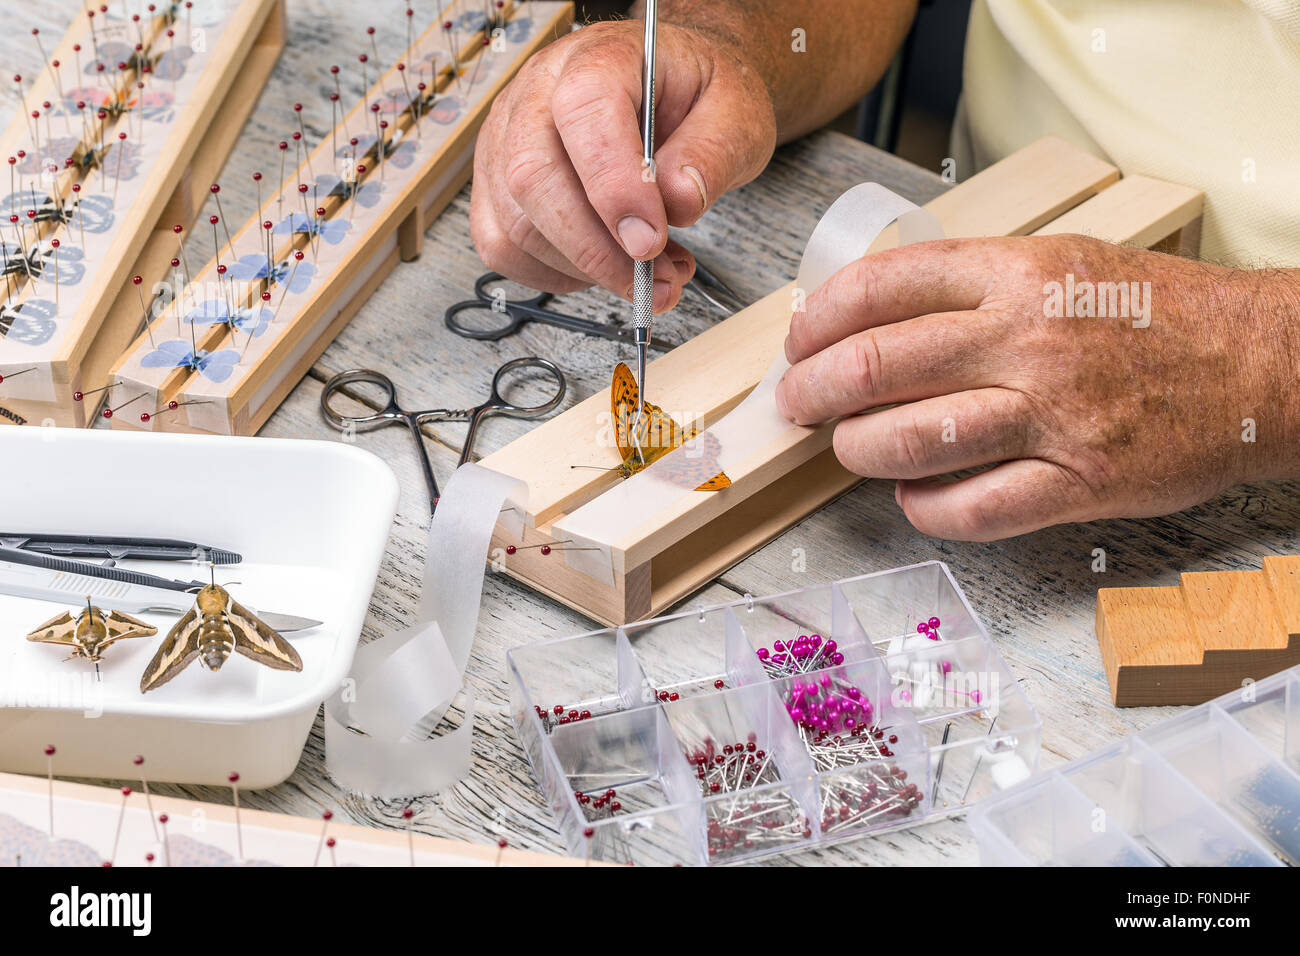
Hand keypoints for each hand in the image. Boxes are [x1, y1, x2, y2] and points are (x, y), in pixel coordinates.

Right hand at [470, 20, 775, 311]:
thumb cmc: (697, 97)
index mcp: (599, 57)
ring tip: (651, 274)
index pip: (584, 112)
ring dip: (585, 269)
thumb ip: (713, 153)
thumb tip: (678, 202)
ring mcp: (507, 138)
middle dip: (596, 248)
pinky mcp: (498, 184)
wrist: (676, 91)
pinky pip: (504, 246)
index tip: (651, 239)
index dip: (612, 185)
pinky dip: (557, 274)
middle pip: (532, 177)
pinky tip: (607, 267)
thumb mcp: (736, 113)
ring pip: (516, 223)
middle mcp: (538, 92)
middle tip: (656, 281)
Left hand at [775, 235, 1299, 539]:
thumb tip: (871, 316)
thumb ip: (972, 284)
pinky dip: (925, 509)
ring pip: (911, 441)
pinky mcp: (1078, 481)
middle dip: (814, 391)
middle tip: (798, 404)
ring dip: (858, 450)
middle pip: (876, 365)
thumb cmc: (1153, 314)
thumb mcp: (1061, 263)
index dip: (818, 321)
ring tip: (849, 448)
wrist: (1261, 363)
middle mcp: (1027, 338)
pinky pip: (971, 508)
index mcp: (1017, 274)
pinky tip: (914, 498)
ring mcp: (1052, 413)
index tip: (799, 344)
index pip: (880, 288)